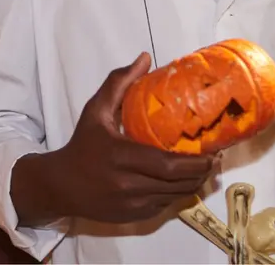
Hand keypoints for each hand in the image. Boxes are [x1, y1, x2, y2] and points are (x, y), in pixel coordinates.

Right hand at [23, 53, 217, 224]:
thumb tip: (145, 58)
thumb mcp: (95, 110)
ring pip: (174, 197)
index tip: (211, 152)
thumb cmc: (82, 145)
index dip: (194, 163)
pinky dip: (177, 194)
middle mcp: (128, 185)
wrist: (61, 185)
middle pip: (176, 184)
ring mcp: (132, 205)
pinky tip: (183, 181)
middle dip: (201, 173)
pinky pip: (164, 207)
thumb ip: (119, 83)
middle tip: (214, 160)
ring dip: (193, 185)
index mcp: (121, 157)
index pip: (168, 165)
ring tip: (205, 169)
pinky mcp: (134, 217)